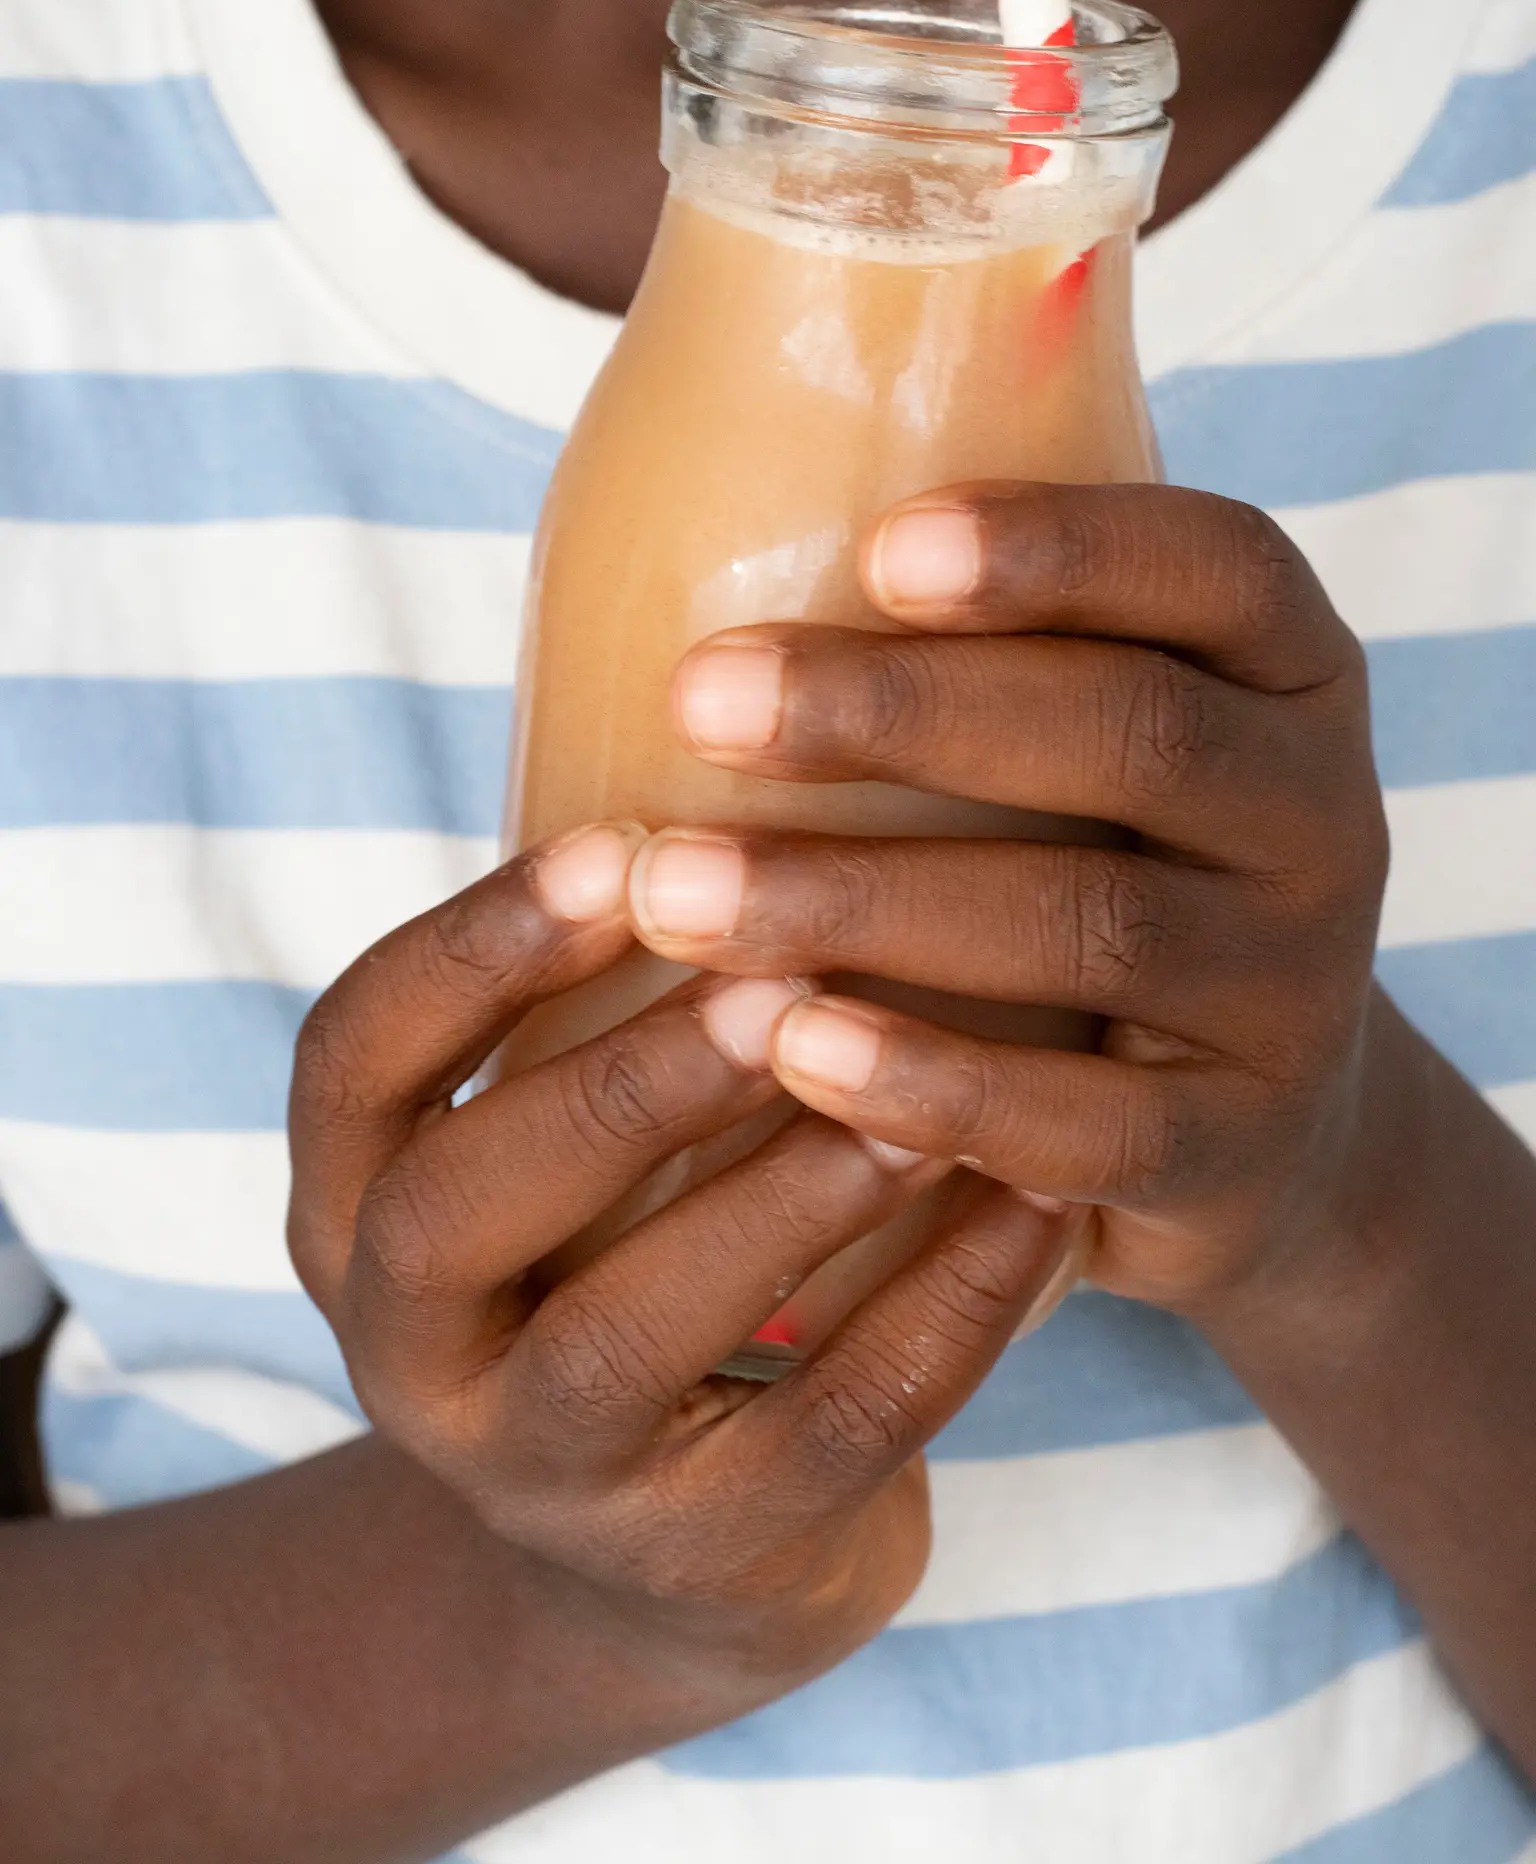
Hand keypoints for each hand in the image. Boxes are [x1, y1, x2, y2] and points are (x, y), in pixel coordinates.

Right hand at [287, 827, 1074, 1704]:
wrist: (686, 1540)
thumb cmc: (640, 1250)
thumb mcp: (570, 1135)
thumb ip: (610, 996)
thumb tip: (779, 719)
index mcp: (358, 1203)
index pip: (354, 1061)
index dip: (475, 950)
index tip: (624, 843)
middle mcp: (413, 1348)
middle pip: (461, 1208)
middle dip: (624, 1080)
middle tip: (780, 971)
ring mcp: (542, 1471)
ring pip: (628, 1336)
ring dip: (780, 1195)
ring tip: (919, 1092)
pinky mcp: (701, 1554)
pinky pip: (822, 1433)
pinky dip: (936, 1311)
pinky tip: (1033, 1205)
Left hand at [628, 481, 1391, 1319]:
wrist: (1258, 1126)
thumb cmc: (1097, 867)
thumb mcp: (1088, 741)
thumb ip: (975, 646)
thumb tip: (687, 532)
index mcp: (1286, 672)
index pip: (1216, 567)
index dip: (1061, 549)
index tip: (879, 550)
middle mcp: (1320, 817)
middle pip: (1135, 734)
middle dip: (905, 710)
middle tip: (704, 698)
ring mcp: (1294, 993)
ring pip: (1096, 929)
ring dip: (868, 901)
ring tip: (680, 892)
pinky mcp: (1241, 1150)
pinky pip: (1094, 1125)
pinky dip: (937, 1084)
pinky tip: (795, 1048)